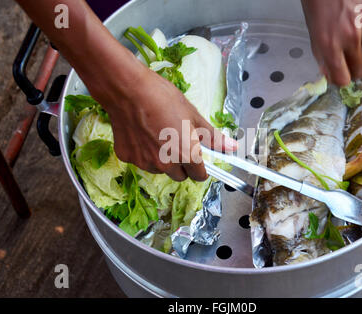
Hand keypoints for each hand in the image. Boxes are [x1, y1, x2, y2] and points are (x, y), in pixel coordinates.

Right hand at [86, 49, 236, 181]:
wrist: (128, 89)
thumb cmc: (163, 98)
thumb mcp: (193, 115)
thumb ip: (213, 137)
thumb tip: (233, 148)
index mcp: (186, 154)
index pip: (199, 176)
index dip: (201, 167)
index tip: (199, 158)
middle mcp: (166, 164)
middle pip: (180, 175)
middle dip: (182, 164)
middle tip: (177, 142)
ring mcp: (145, 163)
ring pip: (160, 169)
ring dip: (162, 159)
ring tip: (158, 134)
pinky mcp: (128, 158)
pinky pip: (141, 161)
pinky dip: (143, 152)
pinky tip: (142, 133)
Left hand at [301, 0, 361, 85]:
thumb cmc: (318, 4)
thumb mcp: (313, 32)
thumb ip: (322, 55)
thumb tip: (329, 74)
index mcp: (329, 45)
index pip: (342, 79)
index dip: (341, 79)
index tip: (340, 76)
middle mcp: (350, 39)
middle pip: (360, 72)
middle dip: (354, 71)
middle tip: (350, 63)